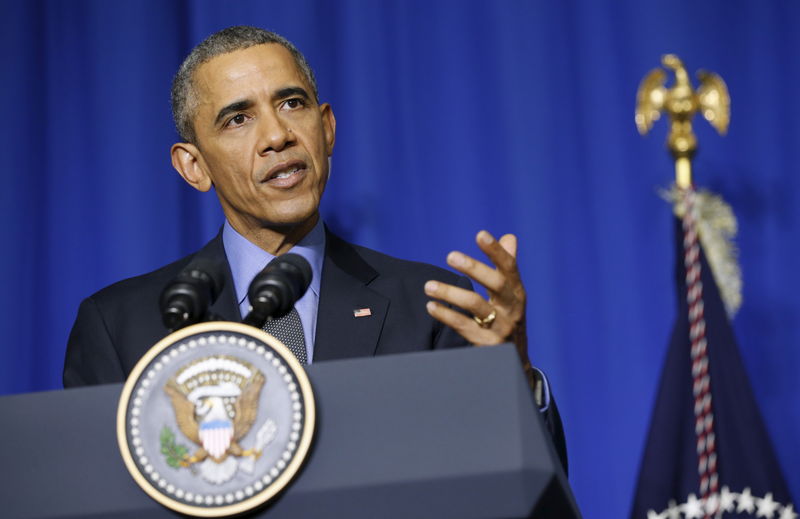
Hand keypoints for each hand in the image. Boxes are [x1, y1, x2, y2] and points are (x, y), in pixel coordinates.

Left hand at [425, 230, 529, 365]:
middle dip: (474, 268)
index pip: (509, 267)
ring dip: (451, 293)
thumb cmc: (507, 319)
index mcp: (517, 292)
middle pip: (496, 283)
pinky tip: (431, 306)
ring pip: (476, 306)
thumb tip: (509, 237)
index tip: (480, 234)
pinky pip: (465, 328)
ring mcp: (502, 328)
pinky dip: (447, 315)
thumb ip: (507, 266)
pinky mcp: (488, 345)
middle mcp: (512, 308)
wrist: (512, 364)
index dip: (496, 251)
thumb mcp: (511, 295)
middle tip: (450, 255)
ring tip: (428, 285)